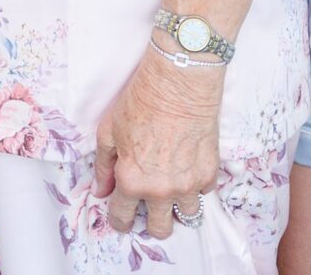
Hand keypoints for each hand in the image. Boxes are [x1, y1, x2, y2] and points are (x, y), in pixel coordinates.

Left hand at [94, 40, 221, 237]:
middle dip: (152, 221)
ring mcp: (188, 185)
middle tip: (150, 204)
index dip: (119, 219)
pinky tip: (188, 163)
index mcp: (132, 182)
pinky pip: (203, 192)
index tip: (122, 215)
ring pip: (186, 217)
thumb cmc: (140, 100)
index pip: (122, 219)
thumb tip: (101, 191)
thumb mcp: (109, 130)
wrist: (179, 81)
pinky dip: (196, 184)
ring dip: (178, 204)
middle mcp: (161, 191)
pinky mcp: (209, 173)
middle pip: (160, 230)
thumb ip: (104, 166)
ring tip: (172, 184)